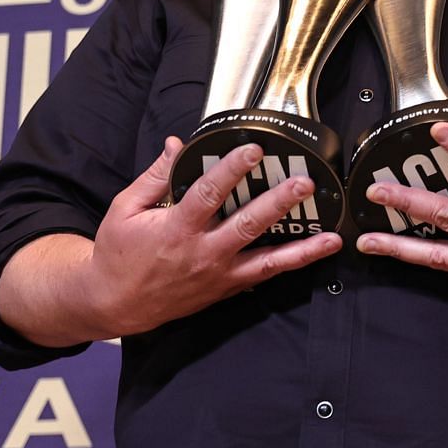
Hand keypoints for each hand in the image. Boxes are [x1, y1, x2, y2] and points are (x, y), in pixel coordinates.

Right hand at [80, 137, 342, 335]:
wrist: (114, 303)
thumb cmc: (118, 253)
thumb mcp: (125, 210)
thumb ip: (154, 177)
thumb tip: (177, 144)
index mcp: (175, 229)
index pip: (209, 194)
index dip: (232, 169)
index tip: (254, 149)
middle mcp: (202, 254)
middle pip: (247, 226)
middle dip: (278, 203)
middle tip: (304, 184)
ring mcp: (217, 276)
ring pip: (267, 262)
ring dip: (302, 248)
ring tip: (332, 237)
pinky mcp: (225, 289)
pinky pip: (263, 277)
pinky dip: (290, 266)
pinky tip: (315, 255)